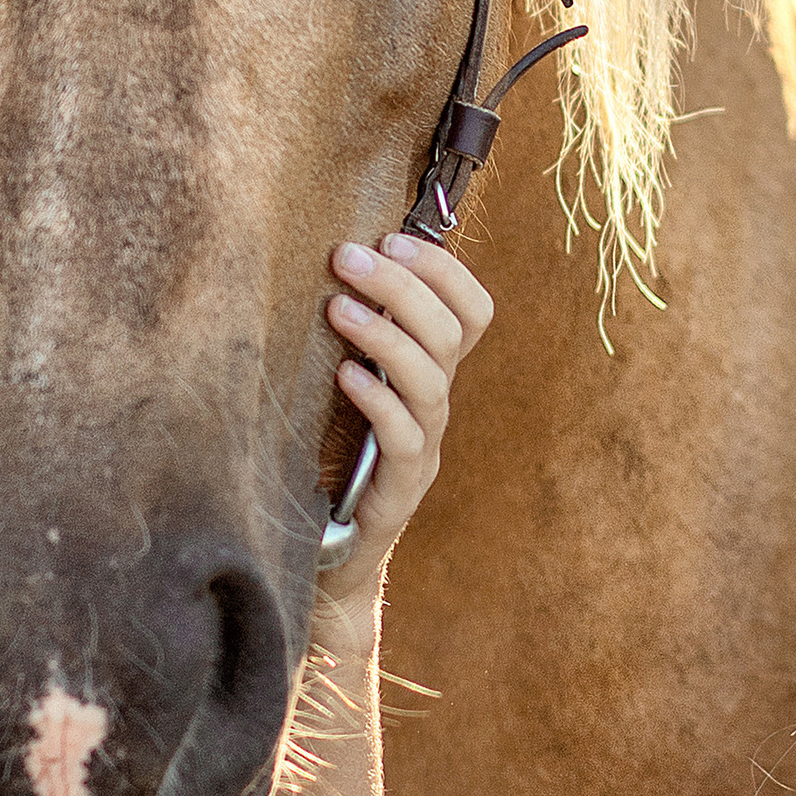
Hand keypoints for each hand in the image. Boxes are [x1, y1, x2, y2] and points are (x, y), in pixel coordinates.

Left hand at [319, 231, 493, 630]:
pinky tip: (344, 377)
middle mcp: (436, 408)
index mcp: (430, 375)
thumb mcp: (341, 384)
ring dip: (386, 334)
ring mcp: (424, 449)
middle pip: (450, 334)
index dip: (445, 269)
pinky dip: (379, 400)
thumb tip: (326, 256)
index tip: (392, 237)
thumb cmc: (325, 459)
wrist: (324, 559)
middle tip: (348, 257)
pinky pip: (405, 439)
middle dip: (403, 286)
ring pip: (432, 381)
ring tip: (336, 307)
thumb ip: (349, 333)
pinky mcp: (400, 490)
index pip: (472, 311)